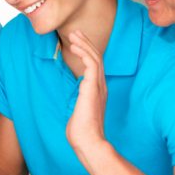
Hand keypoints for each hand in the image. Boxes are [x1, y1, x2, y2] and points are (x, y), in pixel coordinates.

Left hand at [65, 30, 107, 150]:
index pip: (95, 66)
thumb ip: (80, 103)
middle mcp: (101, 86)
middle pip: (97, 58)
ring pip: (95, 58)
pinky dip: (83, 53)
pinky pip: (91, 64)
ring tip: (73, 36)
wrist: (88, 142)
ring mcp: (99, 87)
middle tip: (76, 32)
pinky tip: (75, 47)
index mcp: (98, 91)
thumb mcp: (80, 112)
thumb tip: (76, 102)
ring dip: (84, 44)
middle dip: (86, 43)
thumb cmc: (82, 132)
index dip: (87, 52)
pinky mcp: (93, 88)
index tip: (78, 43)